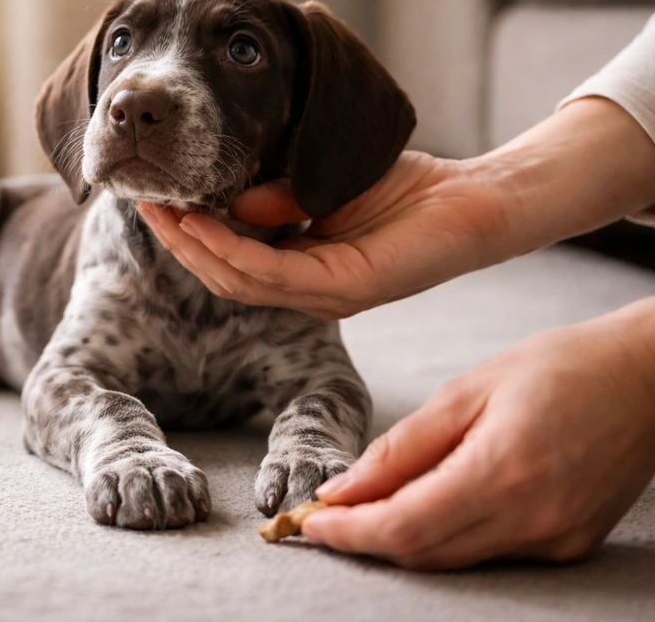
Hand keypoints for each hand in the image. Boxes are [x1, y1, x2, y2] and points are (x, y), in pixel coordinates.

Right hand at [137, 151, 510, 318]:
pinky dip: (231, 248)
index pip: (228, 261)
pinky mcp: (344, 289)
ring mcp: (323, 295)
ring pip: (238, 281)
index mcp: (300, 269)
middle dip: (179, 240)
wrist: (477, 199)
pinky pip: (272, 274)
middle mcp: (305, 291)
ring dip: (194, 246)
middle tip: (144, 202)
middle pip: (222, 276)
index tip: (154, 196)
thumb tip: (227, 195)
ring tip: (161, 211)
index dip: (187, 234)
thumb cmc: (407, 189)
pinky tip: (203, 222)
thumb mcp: (323, 184)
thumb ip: (277, 195)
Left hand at [301, 300, 654, 569]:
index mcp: (503, 472)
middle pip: (423, 553)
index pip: (403, 526)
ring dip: (400, 541)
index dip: (348, 532)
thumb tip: (346, 488)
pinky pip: (488, 553)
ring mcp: (554, 539)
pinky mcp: (567, 544)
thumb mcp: (469, 390)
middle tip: (323, 517)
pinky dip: (445, 536)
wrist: (647, 379)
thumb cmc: (558, 367)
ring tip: (361, 509)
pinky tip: (423, 505)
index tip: (306, 522)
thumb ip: (404, 446)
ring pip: (452, 560)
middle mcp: (532, 519)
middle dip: (364, 541)